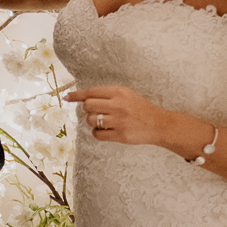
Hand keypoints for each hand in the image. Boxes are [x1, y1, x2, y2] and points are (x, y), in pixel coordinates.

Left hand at [62, 85, 179, 149]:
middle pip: (88, 106)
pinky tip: (105, 131)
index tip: (67, 97)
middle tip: (96, 112)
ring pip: (91, 121)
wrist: (159, 124)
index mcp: (119, 92)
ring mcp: (119, 121)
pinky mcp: (120, 135)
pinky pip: (97, 134)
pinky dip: (97, 133)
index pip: (91, 92)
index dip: (77, 95)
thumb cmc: (140, 108)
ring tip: (103, 122)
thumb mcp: (126, 95)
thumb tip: (83, 98)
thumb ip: (107, 95)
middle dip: (87, 110)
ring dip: (92, 122)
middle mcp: (118, 105)